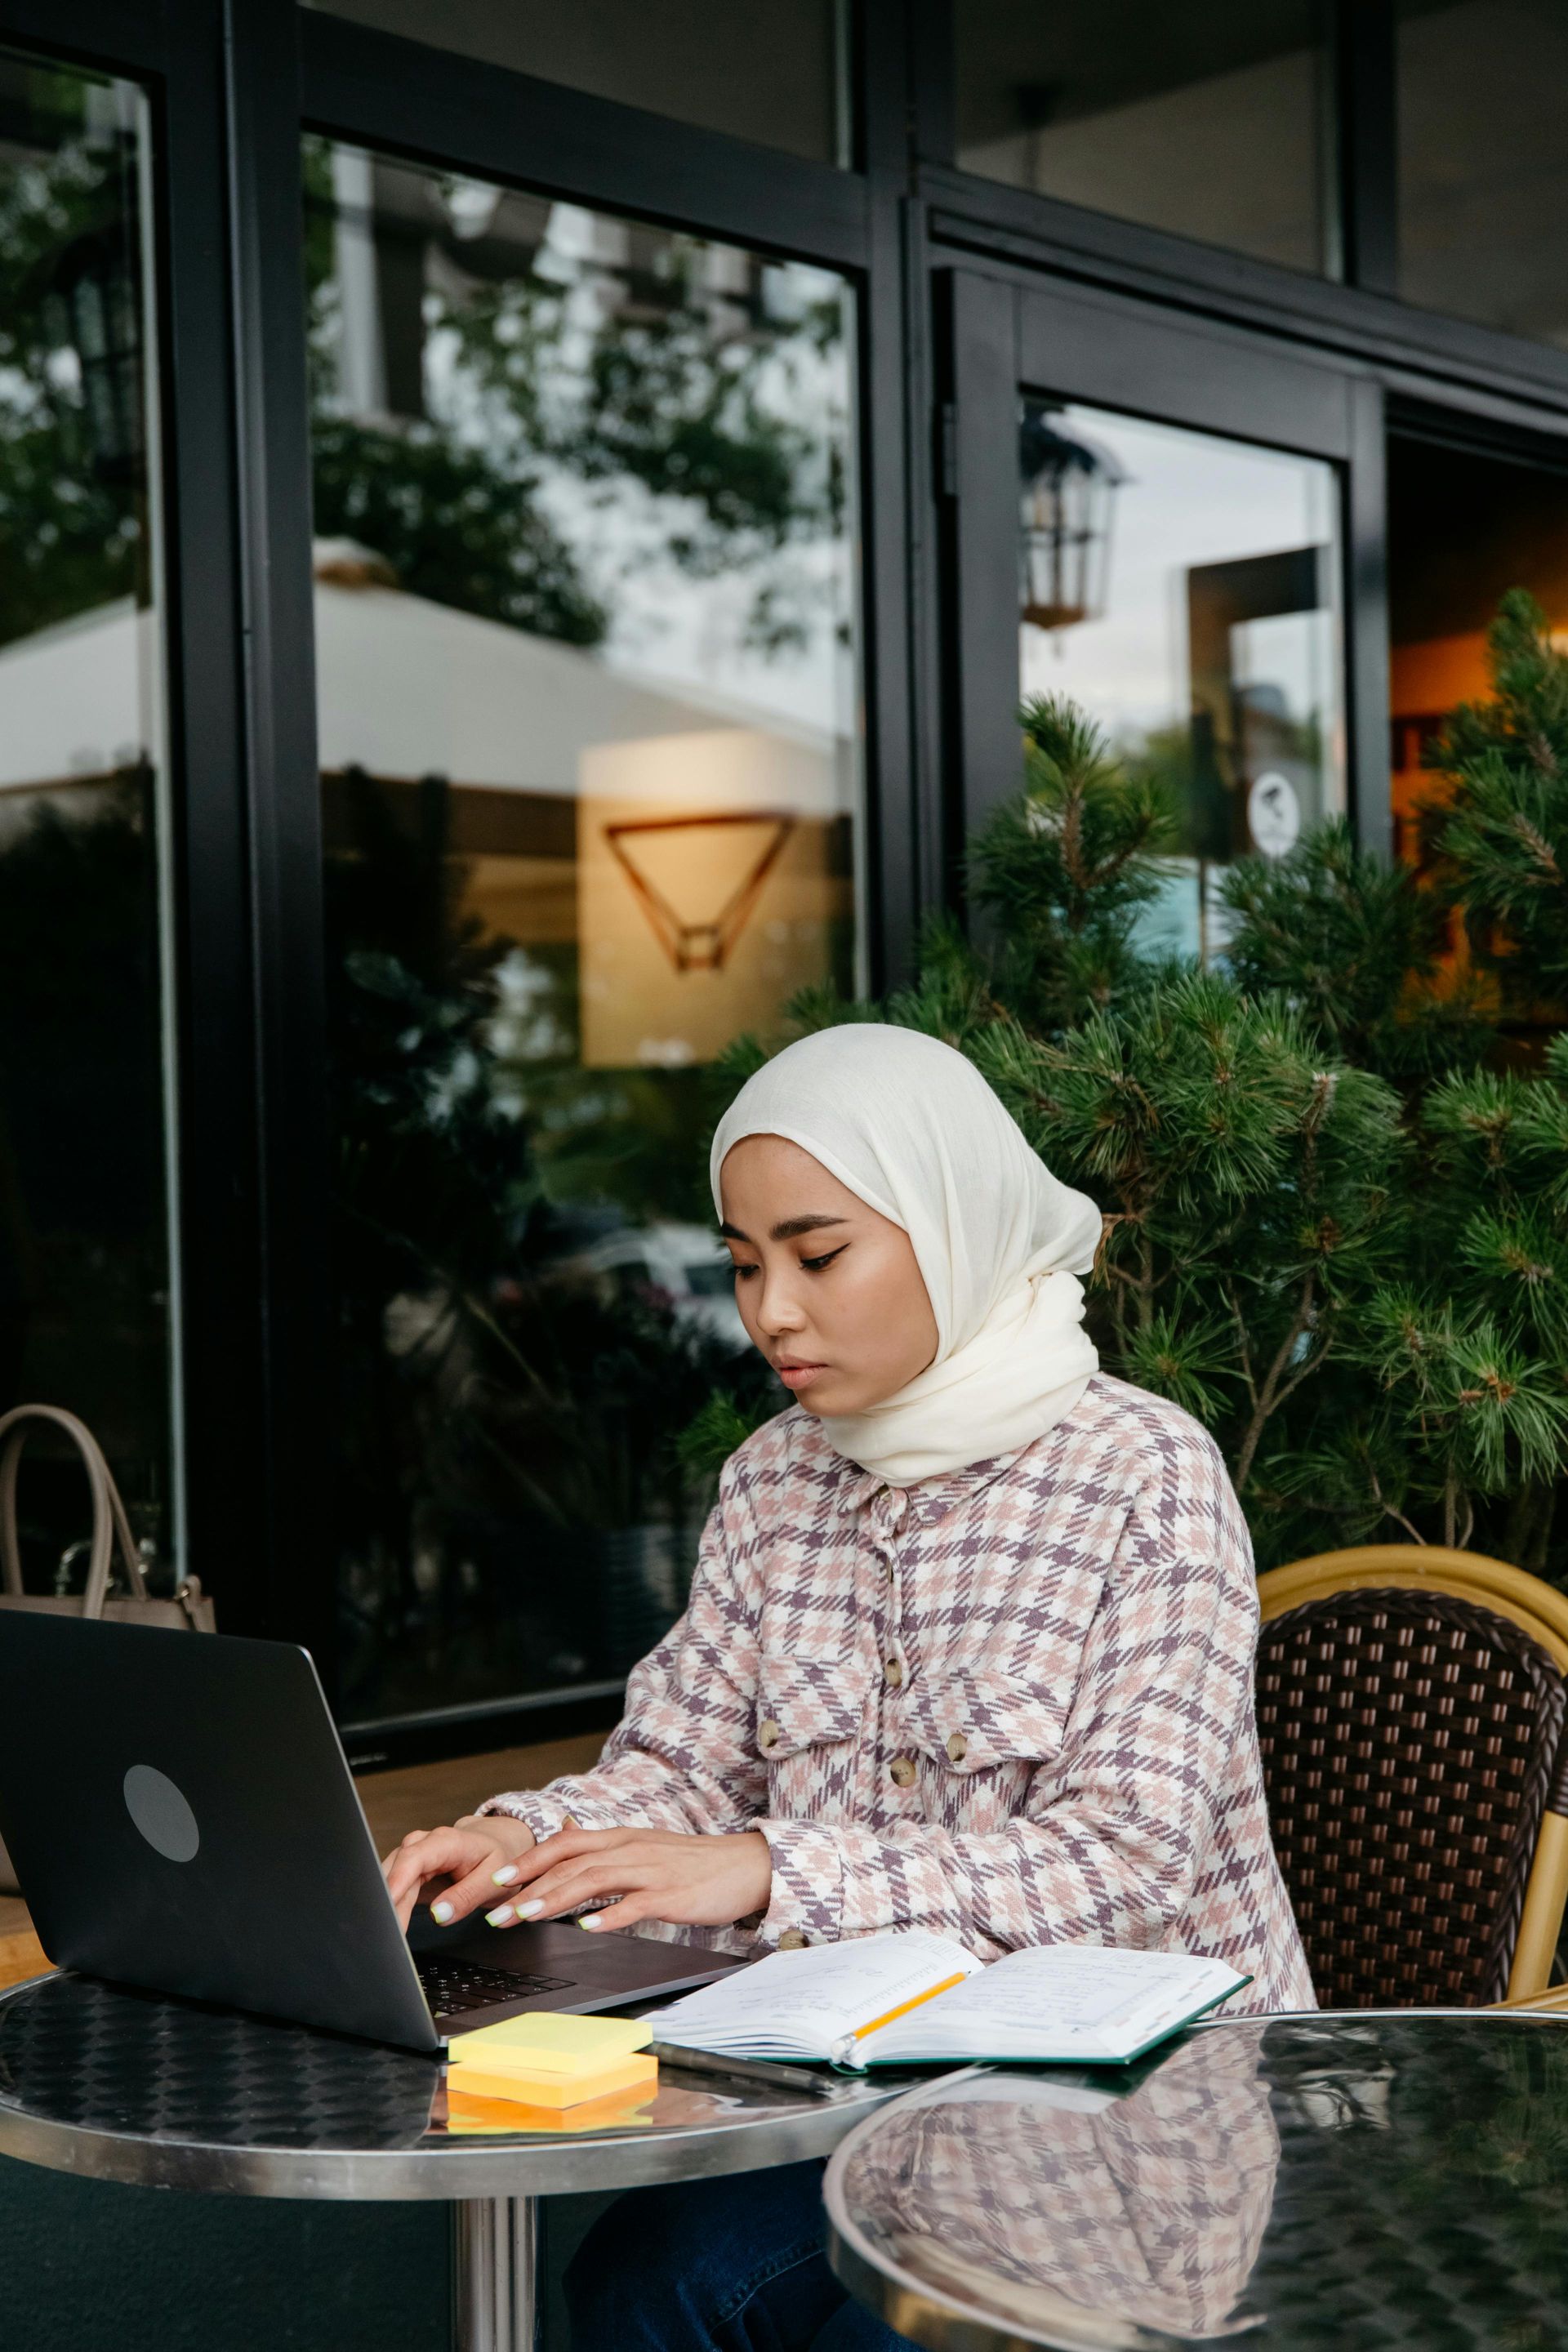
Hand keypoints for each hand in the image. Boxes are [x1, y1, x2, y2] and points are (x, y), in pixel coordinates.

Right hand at [382, 1813, 536, 1932]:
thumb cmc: (496, 1858)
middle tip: (390, 1934)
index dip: (398, 1878)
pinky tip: (390, 1923)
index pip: (416, 1857)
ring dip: (386, 1905)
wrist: (496, 1844)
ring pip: (390, 1879)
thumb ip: (467, 1896)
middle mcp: (425, 1843)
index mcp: (448, 1841)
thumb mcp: (492, 1879)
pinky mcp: (410, 1870)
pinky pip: (394, 1886)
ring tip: (388, 1934)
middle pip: (398, 1872)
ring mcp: (414, 1855)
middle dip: (389, 1902)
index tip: (389, 1902)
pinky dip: (390, 1905)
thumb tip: (439, 1915)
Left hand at [483, 1823, 772, 1936]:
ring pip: (594, 1879)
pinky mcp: (672, 1895)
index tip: (496, 1880)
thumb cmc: (692, 1862)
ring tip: (526, 1915)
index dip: (528, 1859)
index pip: (564, 1842)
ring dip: (555, 1897)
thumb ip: (603, 1844)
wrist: (745, 1865)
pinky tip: (588, 1928)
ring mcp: (651, 1871)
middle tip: (495, 1910)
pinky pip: (635, 1905)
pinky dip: (609, 1916)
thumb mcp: (643, 1845)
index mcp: (621, 1838)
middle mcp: (631, 1849)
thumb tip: (564, 1829)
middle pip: (570, 1862)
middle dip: (528, 1885)